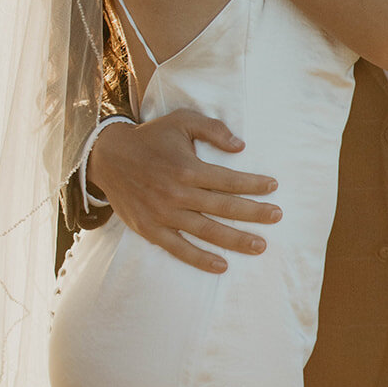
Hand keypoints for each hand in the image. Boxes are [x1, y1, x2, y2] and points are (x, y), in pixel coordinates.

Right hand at [88, 109, 280, 272]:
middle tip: (277, 217)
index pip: (228, 180)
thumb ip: (213, 129)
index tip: (274, 187)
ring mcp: (164, 215)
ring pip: (207, 232)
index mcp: (188, 167)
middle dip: (254, 214)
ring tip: (260, 246)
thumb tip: (240, 146)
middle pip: (223, 207)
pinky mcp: (151, 230)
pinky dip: (200, 259)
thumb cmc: (151, 137)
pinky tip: (222, 265)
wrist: (109, 158)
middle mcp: (178, 194)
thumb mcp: (182, 121)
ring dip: (235, 240)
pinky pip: (179, 249)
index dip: (253, 184)